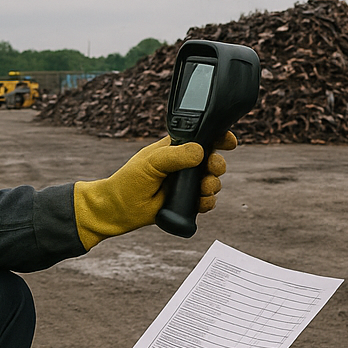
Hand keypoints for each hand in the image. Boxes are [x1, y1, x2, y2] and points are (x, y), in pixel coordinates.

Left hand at [73, 132, 236, 249]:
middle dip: (217, 166)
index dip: (219, 138)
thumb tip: (201, 152)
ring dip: (213, 185)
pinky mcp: (187, 202)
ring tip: (201, 189)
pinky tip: (198, 202)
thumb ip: (176, 155)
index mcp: (177, 148)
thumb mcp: (152, 162)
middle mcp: (185, 165)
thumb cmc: (129, 180)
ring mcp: (187, 184)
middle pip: (214, 160)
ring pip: (214, 182)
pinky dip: (207, 202)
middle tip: (210, 170)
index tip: (228, 142)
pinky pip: (208, 201)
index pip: (203, 138)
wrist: (119, 209)